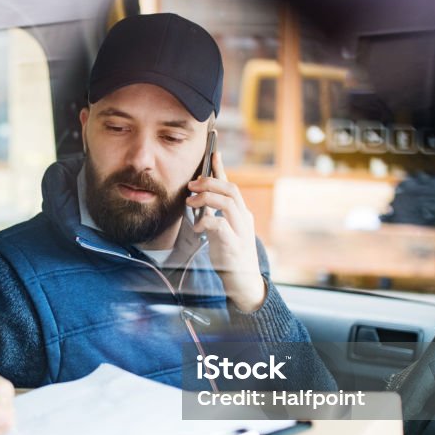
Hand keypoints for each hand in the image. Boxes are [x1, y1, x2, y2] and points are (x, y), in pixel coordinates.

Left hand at [186, 149, 266, 311]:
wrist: (243, 283)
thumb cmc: (230, 256)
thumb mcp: (222, 232)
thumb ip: (214, 216)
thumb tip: (198, 200)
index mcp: (241, 214)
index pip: (231, 186)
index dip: (221, 168)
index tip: (213, 152)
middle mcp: (244, 219)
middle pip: (231, 190)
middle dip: (209, 182)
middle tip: (191, 185)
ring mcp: (241, 232)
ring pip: (227, 203)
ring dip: (206, 198)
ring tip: (190, 201)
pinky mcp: (234, 245)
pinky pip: (220, 226)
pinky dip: (207, 222)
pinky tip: (199, 227)